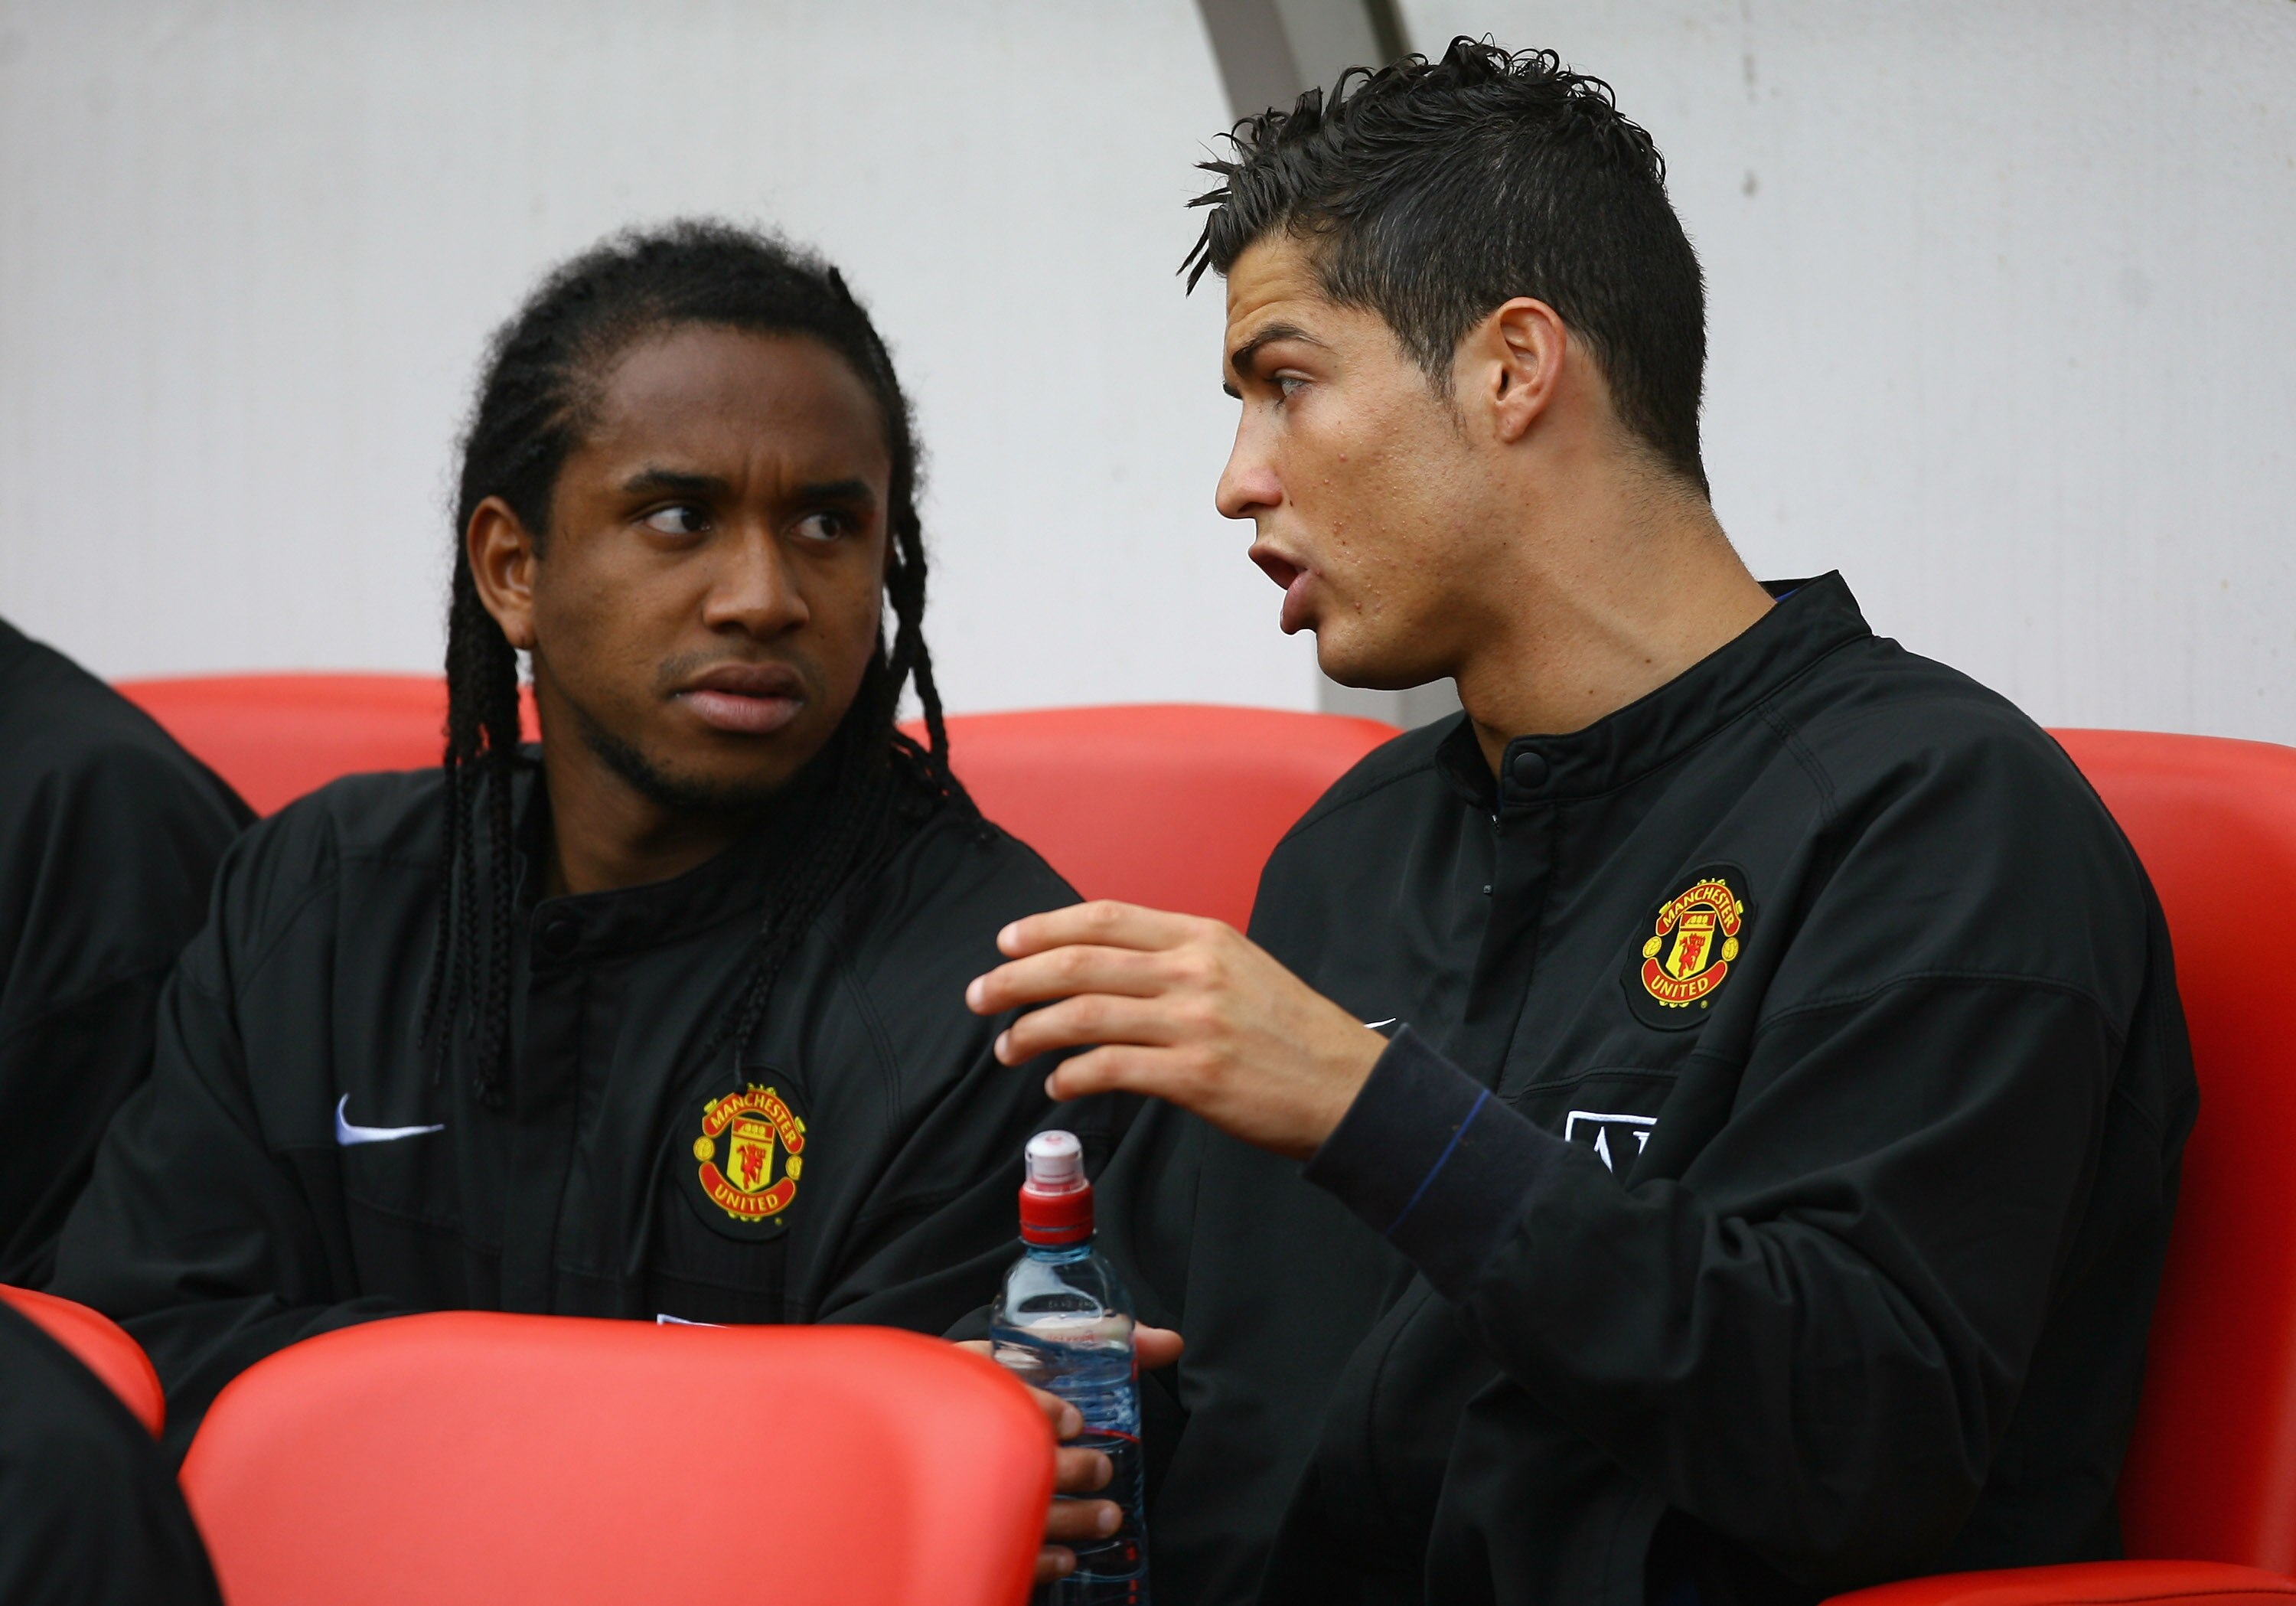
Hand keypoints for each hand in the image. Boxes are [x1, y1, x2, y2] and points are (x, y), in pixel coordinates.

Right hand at [961, 1325, 1183, 1583]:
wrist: (932, 1444)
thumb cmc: (990, 1387)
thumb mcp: (1028, 1351)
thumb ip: (1098, 1340)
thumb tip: (1170, 1344)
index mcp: (973, 1380)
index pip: (1002, 1394)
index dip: (1042, 1410)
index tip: (1074, 1421)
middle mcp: (964, 1434)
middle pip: (1018, 1457)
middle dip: (1073, 1469)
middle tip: (1101, 1469)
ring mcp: (963, 1489)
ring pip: (1019, 1512)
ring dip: (1073, 1519)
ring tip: (1108, 1516)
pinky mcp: (968, 1531)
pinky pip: (1003, 1554)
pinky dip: (1040, 1560)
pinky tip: (1067, 1556)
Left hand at [966, 901, 1384, 1159]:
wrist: (1349, 1087)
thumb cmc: (1292, 1033)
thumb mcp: (1241, 968)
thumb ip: (1178, 961)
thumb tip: (1105, 970)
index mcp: (1202, 936)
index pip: (1105, 918)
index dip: (1044, 928)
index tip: (1006, 943)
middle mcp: (1194, 971)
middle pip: (1079, 963)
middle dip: (1016, 979)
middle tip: (980, 997)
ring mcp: (1194, 1023)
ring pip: (1083, 1016)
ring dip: (1030, 1033)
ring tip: (1007, 1049)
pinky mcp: (1195, 1075)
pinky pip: (1109, 1069)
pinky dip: (1070, 1078)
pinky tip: (1058, 1087)